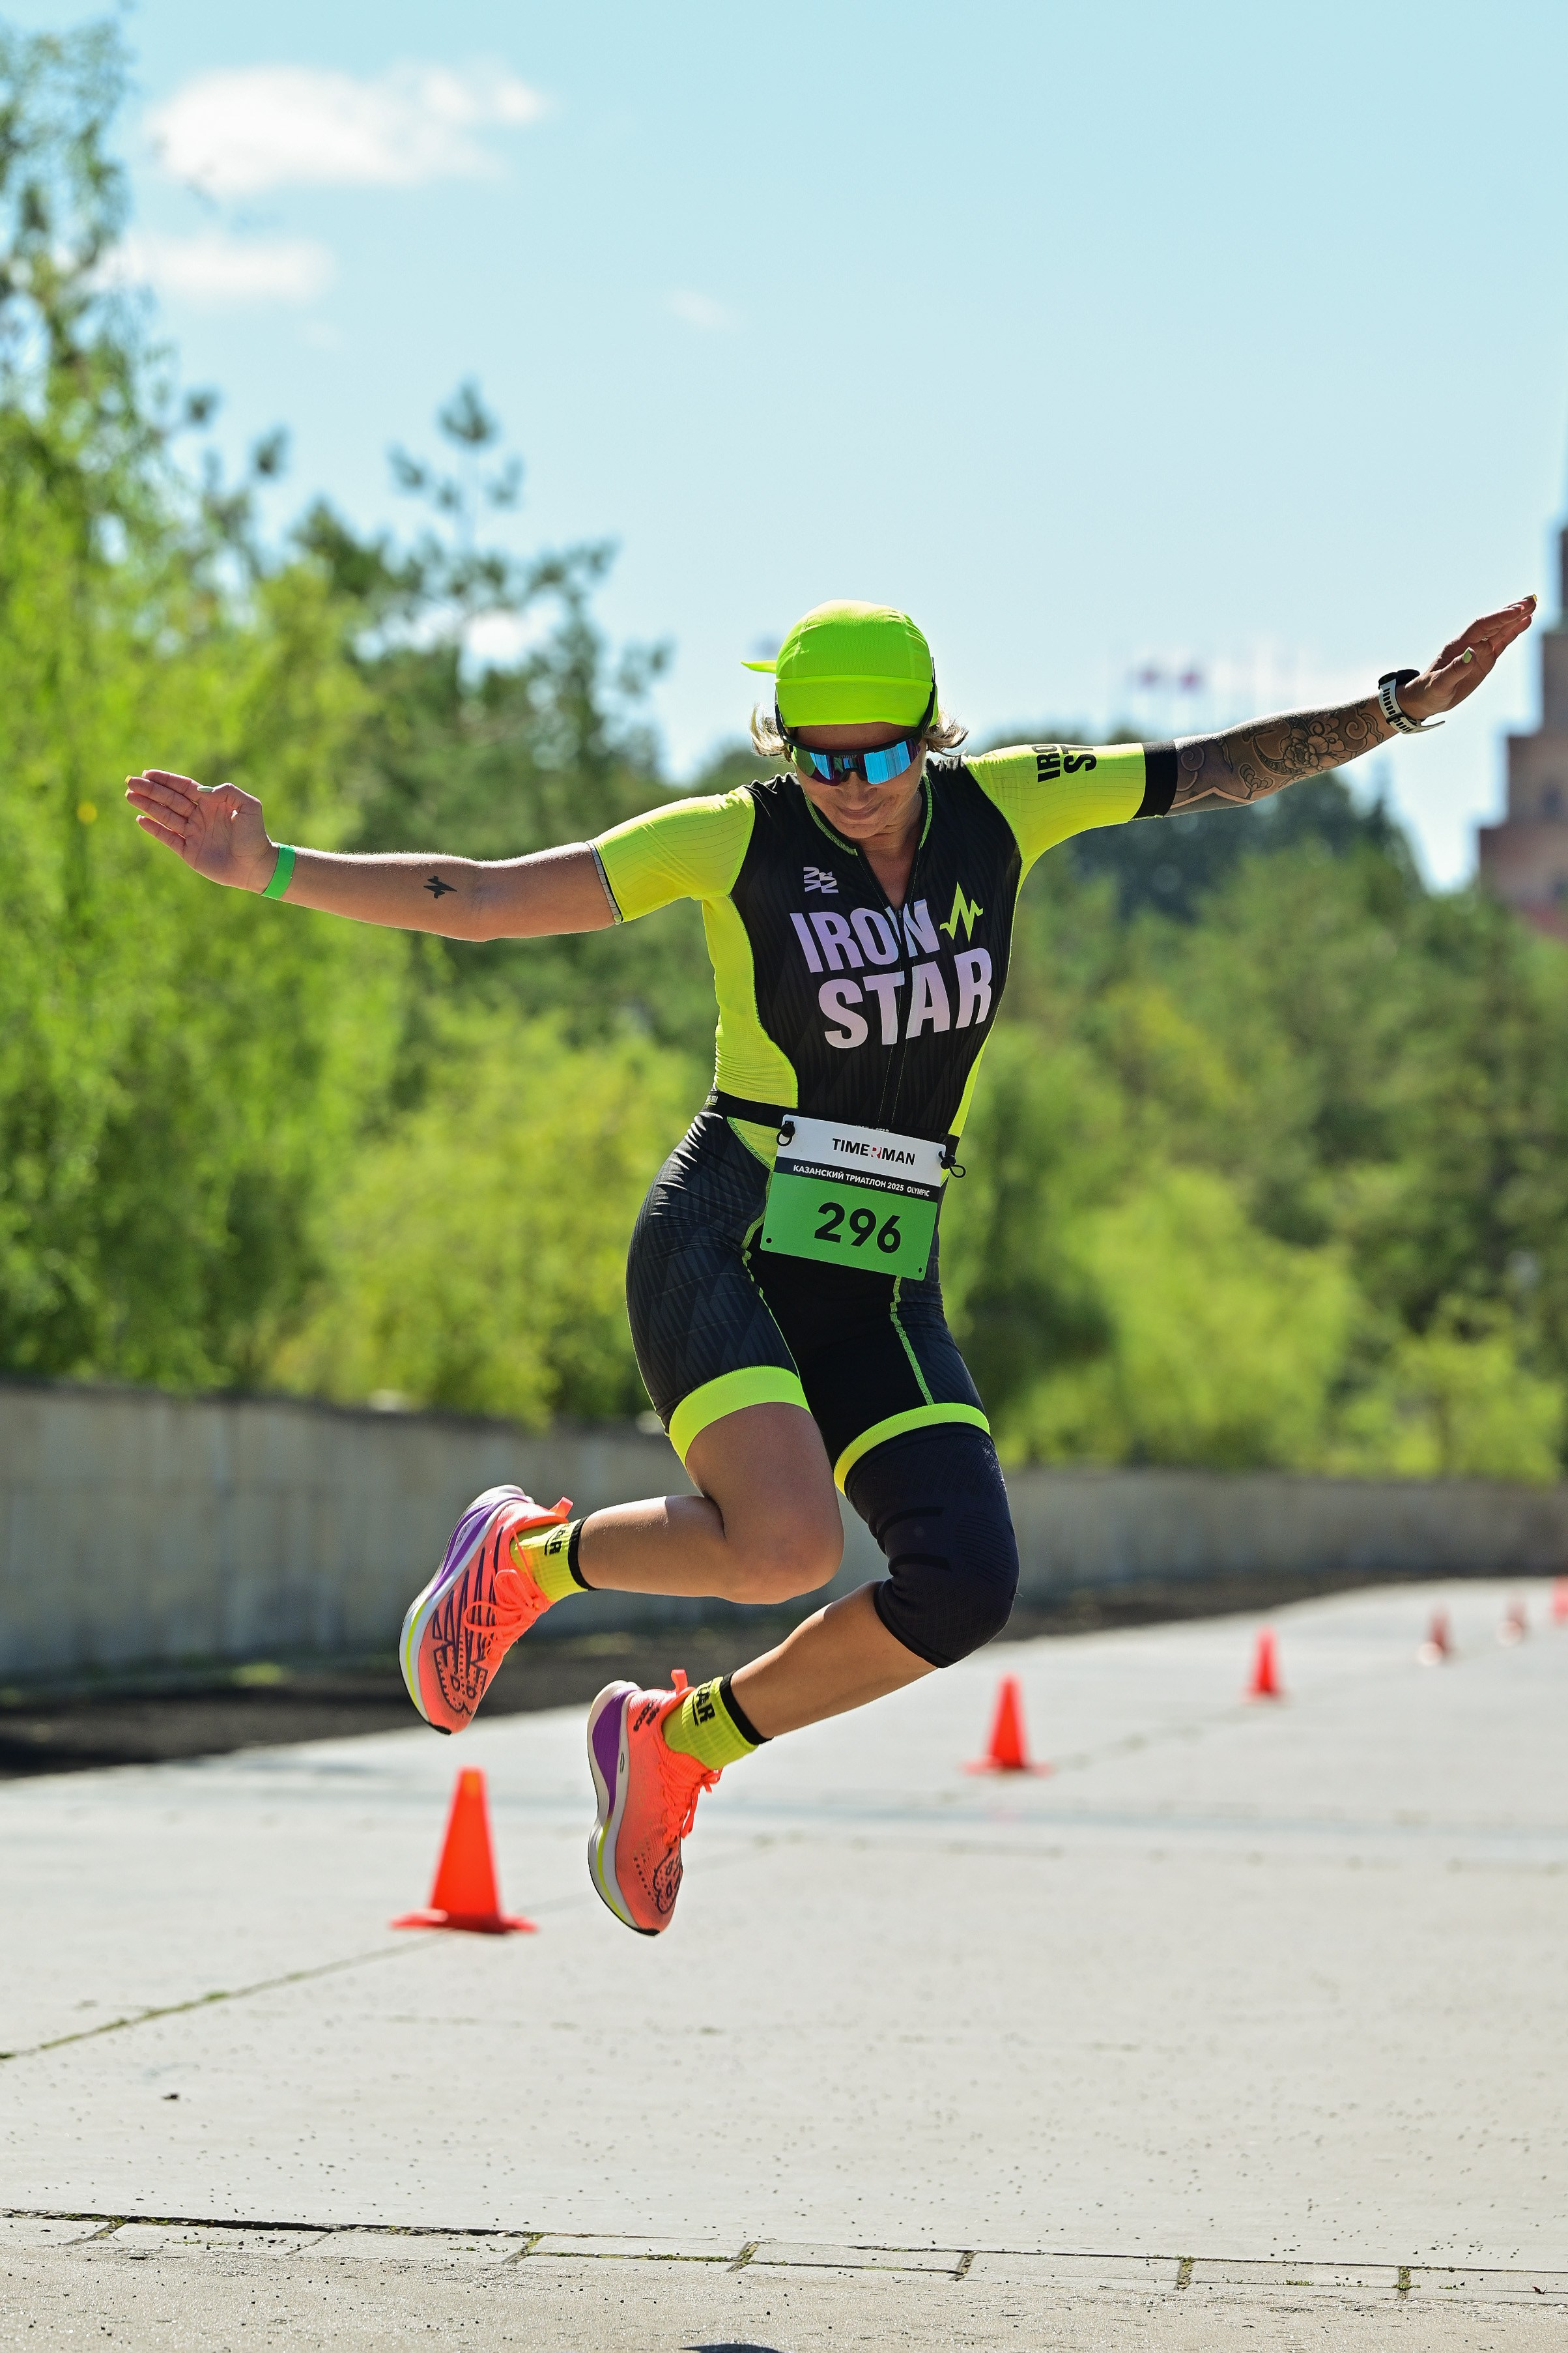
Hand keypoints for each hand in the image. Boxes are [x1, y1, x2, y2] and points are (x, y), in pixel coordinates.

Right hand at [124, 769, 276, 891]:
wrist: (257, 866)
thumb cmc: (256, 835)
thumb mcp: (250, 806)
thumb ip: (228, 792)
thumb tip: (203, 791)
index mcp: (211, 803)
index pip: (184, 788)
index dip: (166, 780)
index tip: (147, 773)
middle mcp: (199, 817)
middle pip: (170, 800)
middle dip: (150, 790)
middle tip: (131, 782)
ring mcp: (193, 834)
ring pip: (165, 817)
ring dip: (147, 806)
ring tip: (130, 796)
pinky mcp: (189, 852)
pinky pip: (168, 838)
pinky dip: (154, 830)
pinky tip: (140, 819)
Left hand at [1398, 598, 1535, 723]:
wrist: (1426, 698)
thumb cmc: (1429, 691)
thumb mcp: (1440, 684)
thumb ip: (1455, 670)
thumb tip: (1470, 653)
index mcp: (1458, 646)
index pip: (1481, 627)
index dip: (1498, 618)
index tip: (1516, 610)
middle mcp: (1470, 644)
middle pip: (1493, 623)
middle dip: (1512, 612)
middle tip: (1532, 600)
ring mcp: (1479, 651)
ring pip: (1500, 630)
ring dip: (1516, 618)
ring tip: (1533, 605)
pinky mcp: (1485, 659)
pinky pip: (1501, 642)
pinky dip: (1514, 632)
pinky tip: (1526, 622)